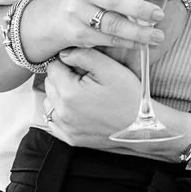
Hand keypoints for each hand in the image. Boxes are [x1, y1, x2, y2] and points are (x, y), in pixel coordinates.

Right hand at [20, 0, 165, 65]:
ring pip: (111, 24)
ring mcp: (76, 11)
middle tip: (159, 14)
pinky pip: (106, 39)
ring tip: (157, 35)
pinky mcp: (77, 32)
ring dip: (137, 32)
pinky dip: (127, 42)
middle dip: (139, 9)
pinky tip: (142, 43)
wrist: (57, 16)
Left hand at [43, 48, 190, 160]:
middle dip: (63, 78)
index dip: (68, 63)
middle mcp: (62, 112)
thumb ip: (84, 55)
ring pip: (49, 102)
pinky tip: (78, 109)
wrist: (141, 125)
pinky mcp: (70, 138)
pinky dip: (61, 113)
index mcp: (69, 92)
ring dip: (60, 95)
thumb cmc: (128, 96)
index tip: (82, 67)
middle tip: (85, 79)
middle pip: (49, 84)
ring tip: (83, 94)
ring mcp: (65, 128)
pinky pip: (53, 122)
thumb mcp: (110, 68)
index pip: (53, 67)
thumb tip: (64, 53)